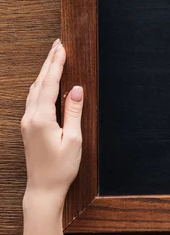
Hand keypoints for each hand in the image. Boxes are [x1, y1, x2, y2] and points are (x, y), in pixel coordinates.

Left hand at [21, 39, 83, 208]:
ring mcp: (27, 122)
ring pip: (35, 90)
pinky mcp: (29, 127)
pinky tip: (47, 82)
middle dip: (49, 63)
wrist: (43, 188)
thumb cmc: (61, 167)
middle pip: (39, 83)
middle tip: (58, 45)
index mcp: (41, 119)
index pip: (49, 84)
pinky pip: (34, 99)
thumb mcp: (74, 139)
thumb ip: (74, 112)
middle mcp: (30, 118)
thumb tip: (76, 89)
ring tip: (54, 58)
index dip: (56, 64)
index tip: (62, 48)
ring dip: (44, 72)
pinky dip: (42, 85)